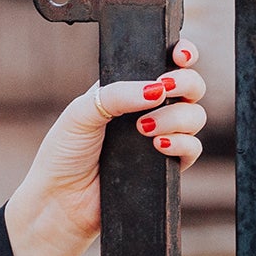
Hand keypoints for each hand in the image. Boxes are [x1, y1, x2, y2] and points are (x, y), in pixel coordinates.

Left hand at [3, 39, 208, 255]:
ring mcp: (160, 137)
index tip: (179, 54)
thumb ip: (117, 94)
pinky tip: (157, 145)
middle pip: (190, 86)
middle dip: (186, 82)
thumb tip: (157, 87)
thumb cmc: (64, 153)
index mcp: (126, 89)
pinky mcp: (167, 167)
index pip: (163, 63)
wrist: (61, 200)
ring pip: (195, 116)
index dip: (181, 54)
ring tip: (143, 129)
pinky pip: (193, 148)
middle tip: (164, 88)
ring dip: (176, 116)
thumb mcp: (82, 112)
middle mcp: (147, 110)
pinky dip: (181, 143)